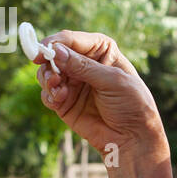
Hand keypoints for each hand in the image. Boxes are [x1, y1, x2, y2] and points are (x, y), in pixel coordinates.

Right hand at [33, 30, 165, 156]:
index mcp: (100, 51)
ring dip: (48, 81)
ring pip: (47, 73)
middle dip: (48, 64)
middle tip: (52, 77)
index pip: (72, 39)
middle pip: (54, 55)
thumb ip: (83, 67)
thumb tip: (56, 52)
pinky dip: (49, 96)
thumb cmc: (132, 104)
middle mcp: (84, 63)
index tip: (43, 52)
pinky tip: (60, 101)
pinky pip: (47, 94)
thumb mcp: (112, 81)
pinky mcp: (64, 102)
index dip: (55, 43)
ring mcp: (73, 83)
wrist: (133, 138)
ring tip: (58, 91)